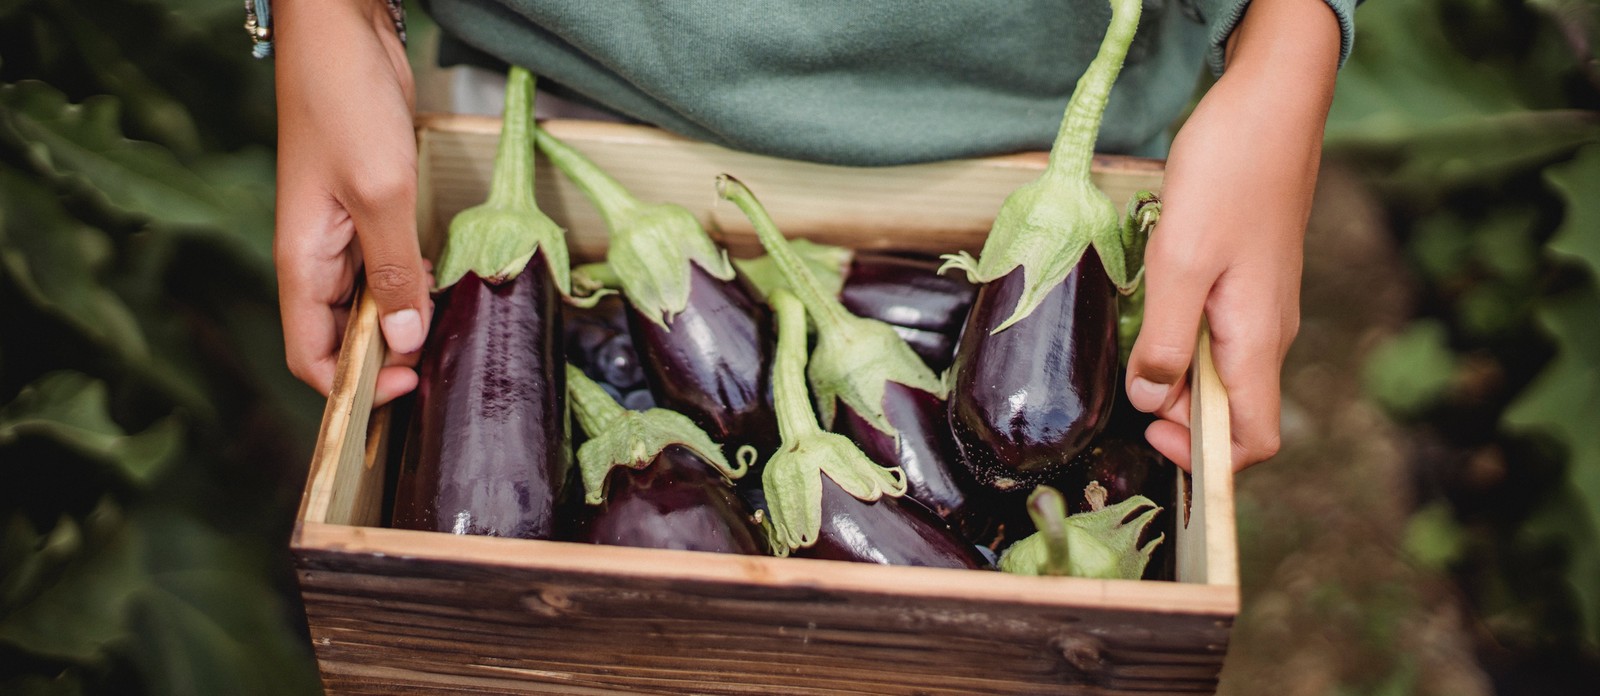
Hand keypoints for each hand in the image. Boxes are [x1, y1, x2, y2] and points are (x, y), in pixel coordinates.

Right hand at [274, 0, 429, 405]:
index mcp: (301, 261)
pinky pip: (387, 266)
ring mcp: (343, 233)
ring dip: (403, 323)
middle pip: (342, 336)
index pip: (310, 356)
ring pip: (369, 303)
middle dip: (384, 361)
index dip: (352, 387)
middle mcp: (317, 256)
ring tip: (450, 337)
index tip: (406, 388)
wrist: (342, 30)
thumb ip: (392, 270)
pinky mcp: (369, 209)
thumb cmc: (345, 101)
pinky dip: (412, 283)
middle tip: (440, 370)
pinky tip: (445, 288)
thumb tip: (402, 341)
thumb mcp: (379, 192)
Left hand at [1125, 0, 1340, 470]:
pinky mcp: (1247, 279)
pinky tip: (1151, 310)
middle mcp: (1267, 332)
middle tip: (1127, 389)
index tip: (1151, 433)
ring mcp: (1260, 305)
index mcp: (1257, 340)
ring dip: (1177, 375)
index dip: (1206, 457)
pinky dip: (1182, 339)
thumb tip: (1151, 400)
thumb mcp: (1180, 260)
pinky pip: (1217, 333)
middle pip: (1232, 410)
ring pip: (1220, 370)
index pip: (1255, 440)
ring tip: (1133, 347)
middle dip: (1180, 416)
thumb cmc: (1230, 174)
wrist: (1271, 104)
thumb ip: (1164, 338)